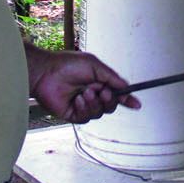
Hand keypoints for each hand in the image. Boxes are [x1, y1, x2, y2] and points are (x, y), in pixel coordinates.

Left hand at [26, 46, 140, 123]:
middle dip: (110, 100)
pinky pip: (86, 117)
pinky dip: (84, 108)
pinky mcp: (73, 114)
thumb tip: (127, 87)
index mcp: (99, 82)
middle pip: (111, 106)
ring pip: (100, 112)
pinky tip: (77, 99)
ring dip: (95, 103)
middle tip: (103, 91)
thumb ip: (111, 77)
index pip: (117, 93)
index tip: (137, 104)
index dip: (128, 99)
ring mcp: (83, 105)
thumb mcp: (94, 66)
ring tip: (85, 92)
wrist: (46, 72)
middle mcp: (92, 94)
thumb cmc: (67, 64)